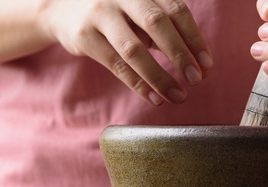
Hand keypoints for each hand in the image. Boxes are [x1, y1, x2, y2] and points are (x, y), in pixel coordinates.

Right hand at [38, 0, 212, 104]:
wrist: (60, 8)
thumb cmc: (112, 11)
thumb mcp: (136, 7)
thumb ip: (162, 25)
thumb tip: (195, 61)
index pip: (176, 10)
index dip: (194, 38)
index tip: (207, 64)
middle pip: (157, 24)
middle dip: (180, 55)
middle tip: (196, 80)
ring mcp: (100, 14)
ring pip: (134, 49)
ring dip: (159, 76)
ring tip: (177, 95)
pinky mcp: (85, 37)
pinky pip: (116, 64)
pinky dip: (137, 83)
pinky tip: (153, 97)